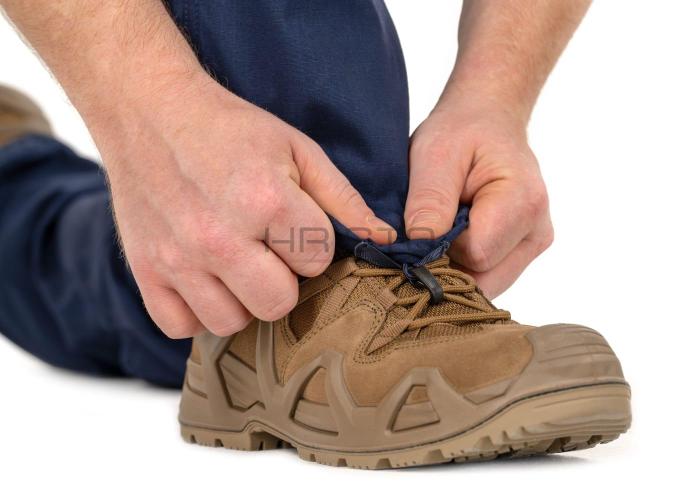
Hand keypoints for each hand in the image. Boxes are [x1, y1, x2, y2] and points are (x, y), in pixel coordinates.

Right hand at [95, 72, 393, 337]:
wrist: (149, 111)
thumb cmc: (228, 129)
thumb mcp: (296, 149)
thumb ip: (342, 199)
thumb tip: (383, 239)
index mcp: (264, 200)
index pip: (316, 260)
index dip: (312, 245)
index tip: (294, 226)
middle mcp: (219, 237)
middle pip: (277, 304)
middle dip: (283, 281)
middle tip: (268, 252)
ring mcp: (177, 258)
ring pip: (230, 323)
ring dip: (241, 300)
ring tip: (236, 265)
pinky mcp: (145, 271)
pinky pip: (181, 327)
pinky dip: (196, 311)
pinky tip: (205, 280)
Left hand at [405, 105, 552, 297]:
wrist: (487, 119)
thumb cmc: (462, 130)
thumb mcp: (435, 154)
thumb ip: (429, 199)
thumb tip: (419, 244)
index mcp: (523, 202)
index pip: (477, 255)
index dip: (442, 247)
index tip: (424, 222)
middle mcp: (537, 230)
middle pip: (483, 277)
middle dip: (448, 262)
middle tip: (431, 224)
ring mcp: (533, 243)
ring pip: (485, 283)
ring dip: (456, 264)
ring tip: (445, 225)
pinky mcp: (523, 250)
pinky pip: (488, 275)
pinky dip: (464, 263)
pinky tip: (455, 235)